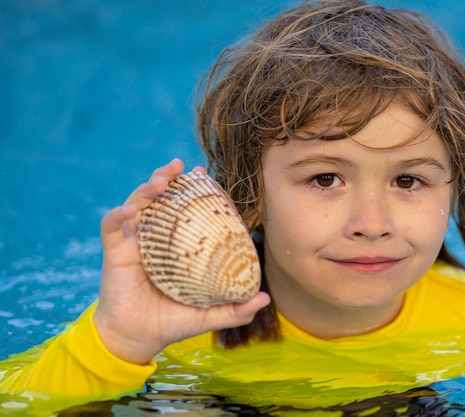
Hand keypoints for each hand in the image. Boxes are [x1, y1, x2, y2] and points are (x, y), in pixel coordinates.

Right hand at [94, 159, 270, 364]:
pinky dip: (118, 215)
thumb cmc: (171, 322)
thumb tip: (266, 298)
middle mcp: (153, 237)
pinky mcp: (114, 253)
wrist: (137, 340)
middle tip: (180, 166)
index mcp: (174, 245)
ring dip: (147, 189)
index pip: (183, 209)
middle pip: (158, 198)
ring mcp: (133, 242)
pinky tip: (131, 211)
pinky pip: (111, 227)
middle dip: (167, 177)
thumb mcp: (208, 314)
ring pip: (136, 204)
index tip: (205, 175)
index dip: (193, 190)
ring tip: (161, 181)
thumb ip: (235, 308)